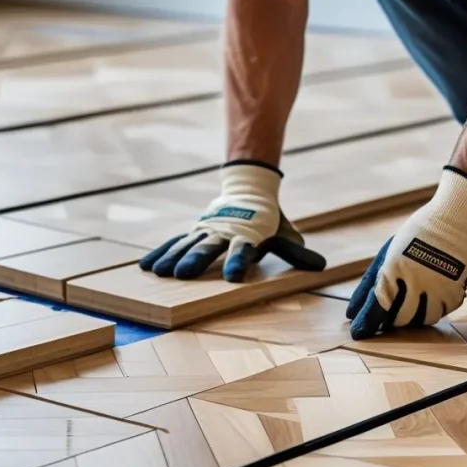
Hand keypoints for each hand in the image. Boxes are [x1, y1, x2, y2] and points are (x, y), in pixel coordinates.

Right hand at [139, 160, 325, 281]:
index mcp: (248, 235)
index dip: (238, 262)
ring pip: (186, 244)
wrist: (250, 189)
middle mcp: (223, 231)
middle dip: (195, 260)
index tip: (232, 277)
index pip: (243, 250)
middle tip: (183, 275)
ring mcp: (205, 229)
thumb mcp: (285, 233)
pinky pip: (174, 242)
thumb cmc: (269, 221)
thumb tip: (321, 266)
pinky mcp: (194, 230)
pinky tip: (146, 266)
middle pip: (208, 247)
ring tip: (159, 273)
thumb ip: (296, 251)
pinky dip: (160, 252)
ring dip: (172, 258)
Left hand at [347, 167, 466, 339]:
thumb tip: (351, 312)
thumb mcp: (387, 254)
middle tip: (386, 320)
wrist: (452, 218)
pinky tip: (426, 303)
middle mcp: (417, 279)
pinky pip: (442, 312)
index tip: (358, 332)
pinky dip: (431, 312)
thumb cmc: (414, 235)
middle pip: (400, 318)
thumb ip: (370, 284)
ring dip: (411, 320)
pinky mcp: (456, 289)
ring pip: (422, 319)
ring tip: (407, 311)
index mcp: (395, 268)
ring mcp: (438, 286)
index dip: (366, 322)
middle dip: (390, 323)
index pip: (378, 304)